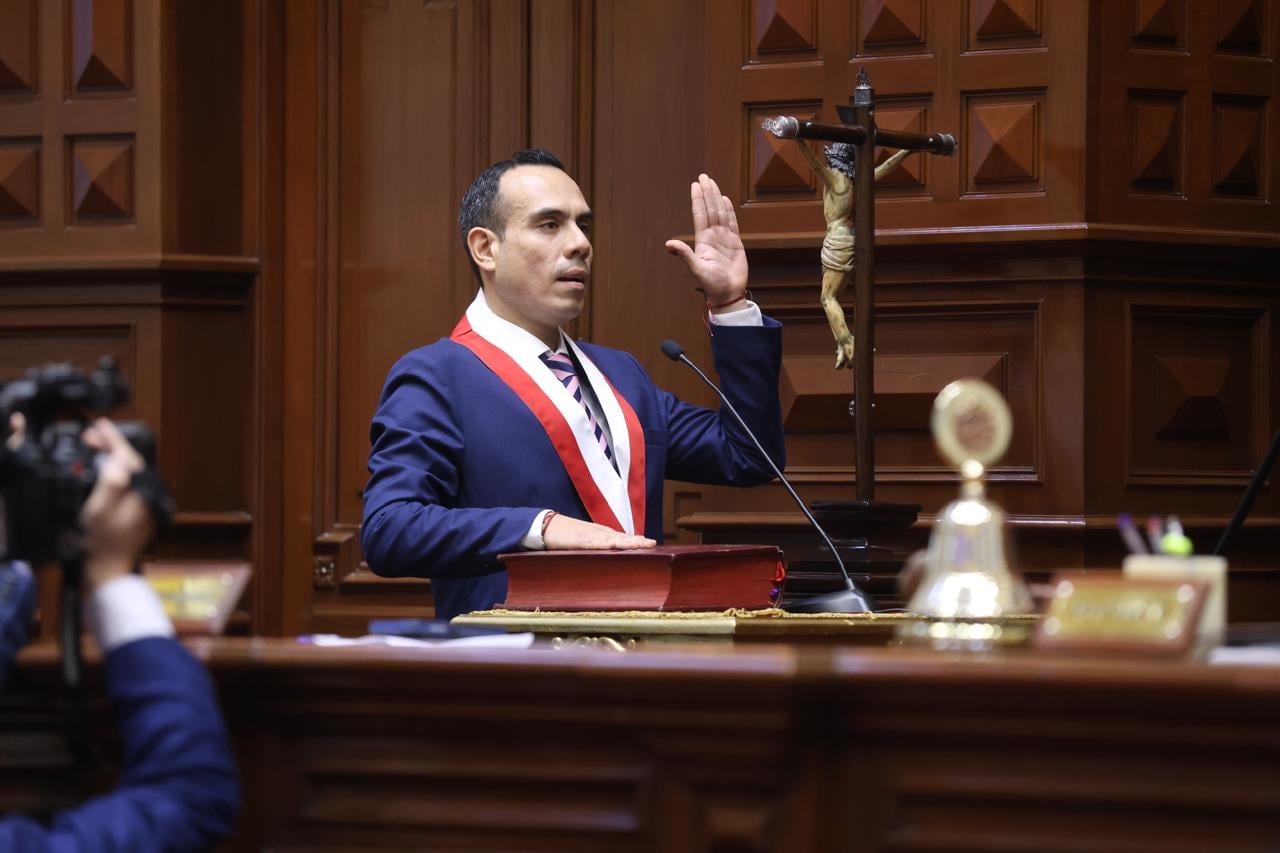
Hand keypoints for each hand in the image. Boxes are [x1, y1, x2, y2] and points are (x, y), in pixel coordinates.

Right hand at [79, 418, 152, 590]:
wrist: (110, 569)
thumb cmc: (102, 540)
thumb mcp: (101, 509)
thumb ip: (112, 481)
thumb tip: (117, 458)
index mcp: (145, 491)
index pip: (129, 457)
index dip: (113, 439)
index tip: (100, 424)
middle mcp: (151, 494)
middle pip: (131, 461)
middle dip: (111, 446)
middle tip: (90, 436)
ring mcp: (147, 501)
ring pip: (130, 470)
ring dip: (113, 457)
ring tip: (93, 447)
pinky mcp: (141, 508)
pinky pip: (129, 482)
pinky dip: (116, 472)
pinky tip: (102, 467)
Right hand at [542, 514, 655, 550]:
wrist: (546, 526)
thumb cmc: (565, 535)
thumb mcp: (585, 541)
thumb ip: (597, 547)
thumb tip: (609, 556)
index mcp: (601, 534)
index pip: (622, 537)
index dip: (636, 540)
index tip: (651, 543)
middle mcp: (598, 533)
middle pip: (621, 537)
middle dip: (637, 541)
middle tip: (653, 543)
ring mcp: (589, 535)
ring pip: (611, 539)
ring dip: (626, 542)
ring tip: (641, 544)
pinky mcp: (579, 540)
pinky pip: (594, 542)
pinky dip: (605, 543)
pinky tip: (614, 545)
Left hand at [665, 174, 748, 311]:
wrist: (728, 293)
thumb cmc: (711, 285)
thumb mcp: (697, 269)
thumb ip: (685, 255)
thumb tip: (668, 245)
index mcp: (703, 240)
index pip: (700, 215)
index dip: (698, 199)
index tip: (695, 184)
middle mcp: (713, 236)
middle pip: (710, 209)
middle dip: (707, 192)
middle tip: (703, 176)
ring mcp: (724, 238)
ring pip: (720, 213)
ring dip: (716, 198)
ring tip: (712, 183)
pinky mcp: (736, 243)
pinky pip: (732, 223)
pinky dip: (729, 211)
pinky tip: (725, 200)